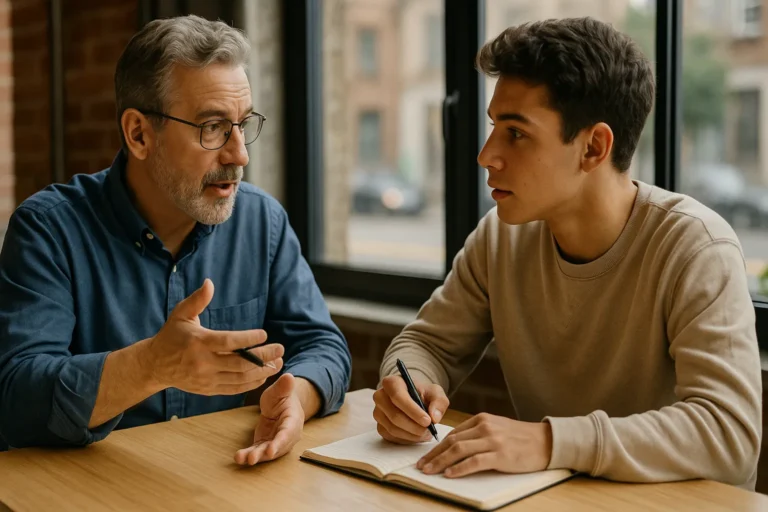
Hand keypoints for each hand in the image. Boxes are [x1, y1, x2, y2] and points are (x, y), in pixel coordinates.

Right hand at [144, 279, 283, 394]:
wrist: (155, 365)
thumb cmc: (171, 335)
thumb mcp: (180, 314)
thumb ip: (197, 300)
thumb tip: (210, 282)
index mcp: (198, 342)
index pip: (228, 342)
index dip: (248, 339)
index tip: (264, 334)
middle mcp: (203, 363)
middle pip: (239, 362)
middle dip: (263, 356)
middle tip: (280, 349)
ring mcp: (206, 379)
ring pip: (239, 378)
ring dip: (262, 371)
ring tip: (277, 362)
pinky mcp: (208, 390)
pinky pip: (233, 389)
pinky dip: (250, 383)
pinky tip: (263, 375)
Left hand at [234, 373, 304, 464]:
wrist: (280, 404)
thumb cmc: (282, 396)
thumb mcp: (281, 390)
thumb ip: (284, 386)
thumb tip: (289, 377)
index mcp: (293, 420)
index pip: (288, 433)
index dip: (280, 442)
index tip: (271, 450)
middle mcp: (287, 435)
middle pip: (277, 447)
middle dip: (265, 454)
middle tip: (252, 459)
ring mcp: (276, 442)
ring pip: (267, 452)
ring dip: (255, 457)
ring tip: (241, 459)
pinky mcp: (265, 444)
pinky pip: (257, 451)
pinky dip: (248, 455)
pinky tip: (238, 457)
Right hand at [373, 375, 448, 443]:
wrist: (414, 398)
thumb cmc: (423, 393)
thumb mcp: (435, 392)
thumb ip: (439, 402)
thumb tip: (434, 417)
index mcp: (391, 383)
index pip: (398, 397)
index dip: (413, 411)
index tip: (428, 421)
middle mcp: (380, 397)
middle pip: (395, 416)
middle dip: (414, 426)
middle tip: (429, 430)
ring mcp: (378, 413)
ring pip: (393, 429)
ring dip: (412, 435)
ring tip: (426, 433)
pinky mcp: (380, 426)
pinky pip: (392, 437)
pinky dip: (407, 439)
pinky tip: (417, 435)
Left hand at [416, 413, 552, 477]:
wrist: (546, 441)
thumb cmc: (521, 438)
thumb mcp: (496, 428)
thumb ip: (477, 434)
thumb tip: (454, 446)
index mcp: (481, 419)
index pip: (452, 434)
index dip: (436, 446)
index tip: (426, 456)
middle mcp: (485, 427)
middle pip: (452, 441)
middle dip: (434, 455)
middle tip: (421, 466)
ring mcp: (492, 440)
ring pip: (459, 450)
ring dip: (440, 462)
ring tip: (430, 471)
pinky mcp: (501, 454)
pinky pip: (475, 462)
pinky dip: (460, 468)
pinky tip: (450, 474)